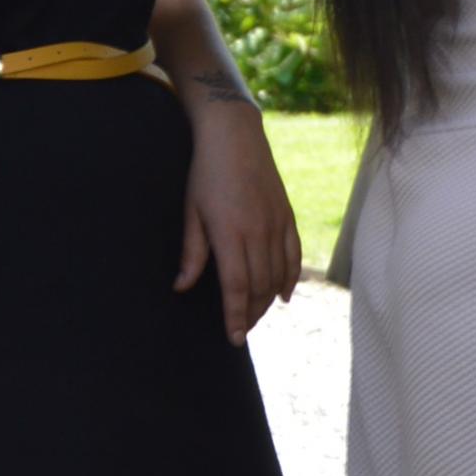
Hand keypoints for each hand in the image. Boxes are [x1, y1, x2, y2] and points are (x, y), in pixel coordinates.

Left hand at [176, 98, 301, 342]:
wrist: (235, 136)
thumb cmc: (205, 173)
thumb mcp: (191, 212)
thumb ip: (192, 253)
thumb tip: (182, 287)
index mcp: (230, 233)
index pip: (236, 286)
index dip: (235, 316)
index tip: (235, 338)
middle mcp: (258, 232)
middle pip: (259, 286)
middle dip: (251, 313)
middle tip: (241, 330)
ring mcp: (276, 224)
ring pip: (277, 275)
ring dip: (268, 300)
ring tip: (256, 315)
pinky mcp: (287, 216)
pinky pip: (293, 255)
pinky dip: (290, 278)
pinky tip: (284, 296)